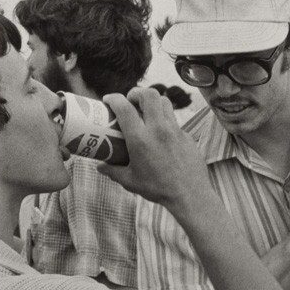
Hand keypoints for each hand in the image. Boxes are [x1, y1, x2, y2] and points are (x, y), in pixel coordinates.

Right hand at [98, 88, 211, 206]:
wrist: (190, 196)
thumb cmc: (159, 189)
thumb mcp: (130, 181)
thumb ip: (113, 171)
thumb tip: (100, 166)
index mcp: (140, 138)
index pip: (124, 106)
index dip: (113, 98)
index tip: (108, 100)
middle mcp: (158, 129)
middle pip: (149, 94)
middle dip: (136, 93)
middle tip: (130, 101)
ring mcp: (175, 131)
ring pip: (165, 102)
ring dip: (153, 102)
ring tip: (146, 112)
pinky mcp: (187, 136)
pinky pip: (175, 121)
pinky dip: (166, 120)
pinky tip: (161, 133)